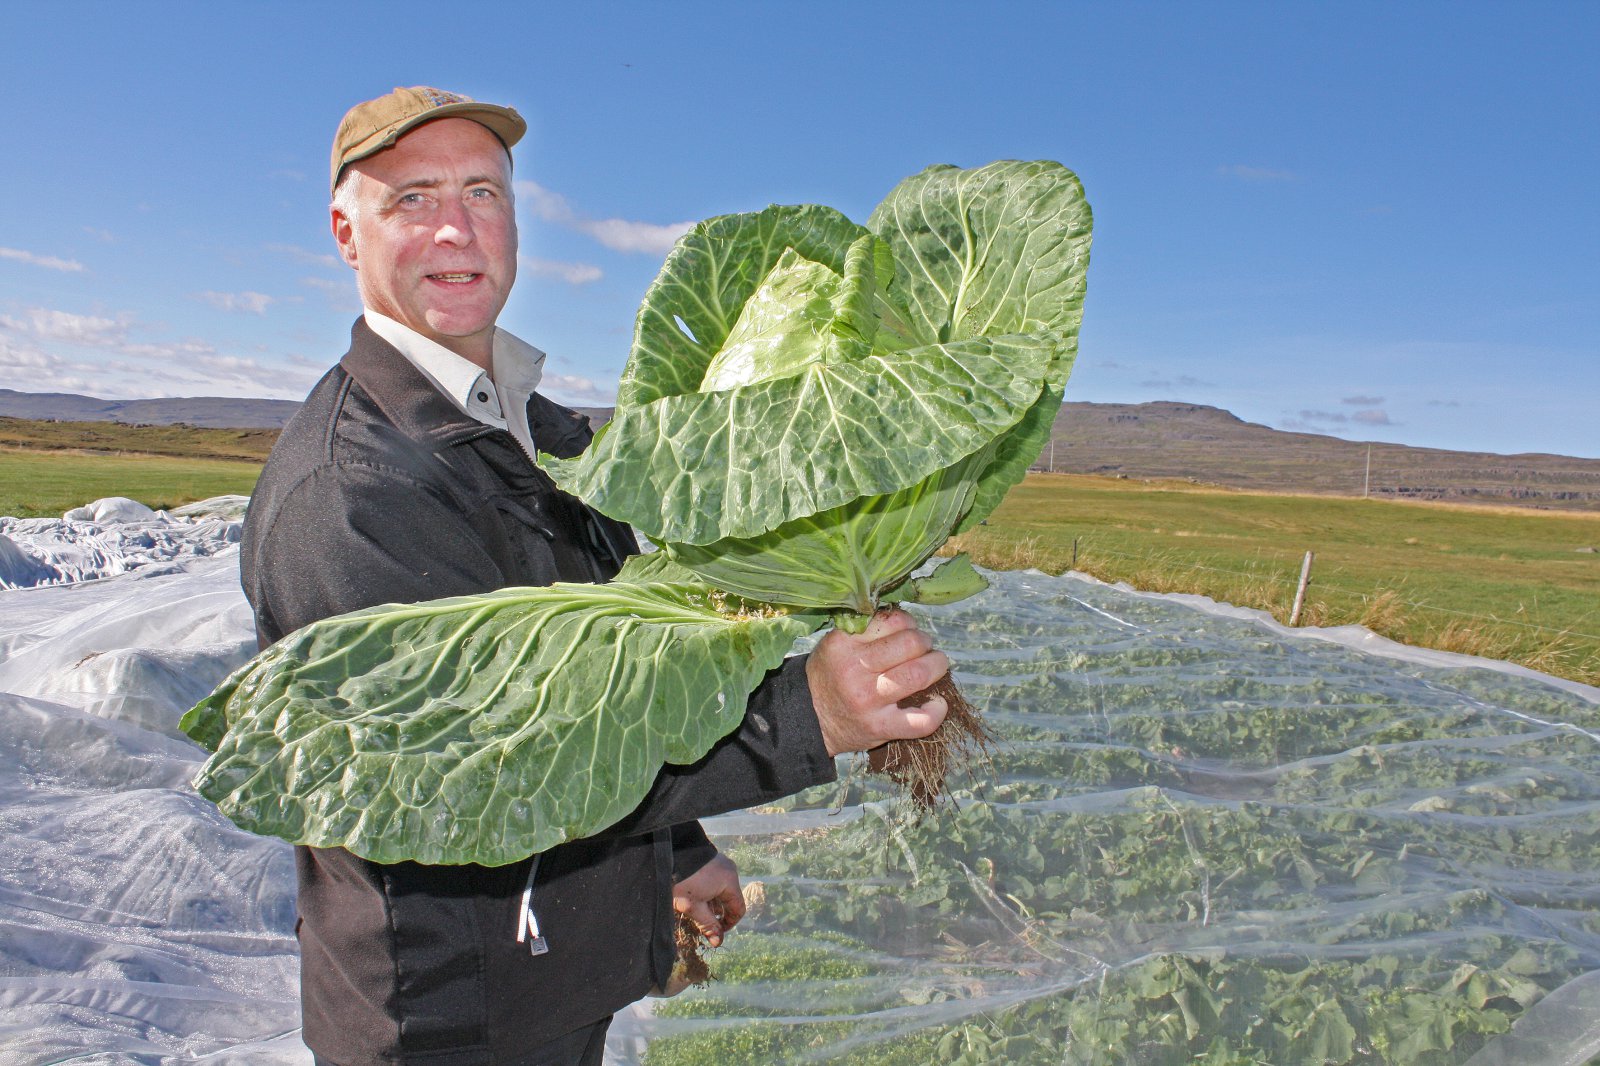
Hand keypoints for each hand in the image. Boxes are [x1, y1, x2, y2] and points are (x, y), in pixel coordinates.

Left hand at [673, 852, 745, 947]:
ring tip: (696, 908)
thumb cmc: (683, 881)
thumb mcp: (694, 907)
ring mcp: (721, 863)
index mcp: (730, 882)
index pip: (738, 909)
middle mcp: (730, 871)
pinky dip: (709, 891)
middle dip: (717, 913)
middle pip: (730, 899)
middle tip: (702, 920)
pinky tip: (695, 895)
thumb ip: (708, 925)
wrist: (667, 853)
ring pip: (722, 890)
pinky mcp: (712, 859)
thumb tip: (718, 942)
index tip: (715, 931)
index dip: (728, 924)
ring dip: (712, 902)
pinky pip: (716, 880)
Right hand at [806, 609, 949, 756]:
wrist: (809, 718)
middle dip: (925, 642)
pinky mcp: (880, 727)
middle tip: (924, 648)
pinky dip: (937, 711)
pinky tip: (937, 703)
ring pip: (918, 674)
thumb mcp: (835, 644)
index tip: (907, 630)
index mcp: (843, 643)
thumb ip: (866, 629)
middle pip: (910, 643)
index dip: (908, 622)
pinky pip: (921, 720)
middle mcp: (854, 670)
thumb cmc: (830, 675)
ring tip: (935, 666)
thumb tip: (908, 621)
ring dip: (936, 666)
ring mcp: (868, 700)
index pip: (892, 620)